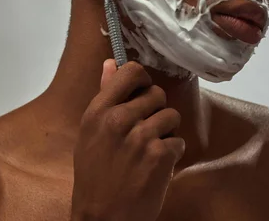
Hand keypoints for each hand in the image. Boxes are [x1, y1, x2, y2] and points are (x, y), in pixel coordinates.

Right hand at [70, 60, 184, 220]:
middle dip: (155, 111)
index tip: (142, 93)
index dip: (142, 80)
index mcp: (98, 111)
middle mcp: (119, 119)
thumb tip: (110, 63)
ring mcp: (141, 137)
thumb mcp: (90, 133)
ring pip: (171, 116)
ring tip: (150, 149)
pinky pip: (179, 142)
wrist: (103, 217)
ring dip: (166, 133)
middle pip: (156, 94)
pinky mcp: (160, 155)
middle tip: (144, 131)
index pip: (131, 72)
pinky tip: (156, 166)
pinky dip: (171, 154)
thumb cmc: (94, 175)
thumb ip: (104, 96)